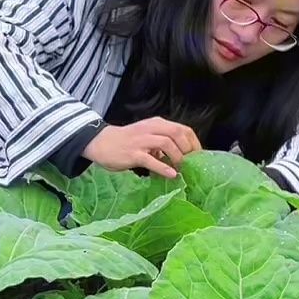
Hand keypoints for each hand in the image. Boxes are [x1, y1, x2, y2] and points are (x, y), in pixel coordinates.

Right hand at [82, 118, 201, 178]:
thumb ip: (162, 143)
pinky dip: (164, 168)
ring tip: (181, 169)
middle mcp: (151, 129)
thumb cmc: (126, 141)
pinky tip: (171, 175)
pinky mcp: (134, 154)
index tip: (198, 156)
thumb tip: (179, 157)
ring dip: (178, 157)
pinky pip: (152, 160)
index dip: (193, 142)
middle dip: (188, 149)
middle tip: (191, 163)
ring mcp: (142, 141)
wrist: (101, 142)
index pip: (183, 129)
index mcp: (157, 124)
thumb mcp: (147, 136)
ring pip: (167, 144)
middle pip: (177, 134)